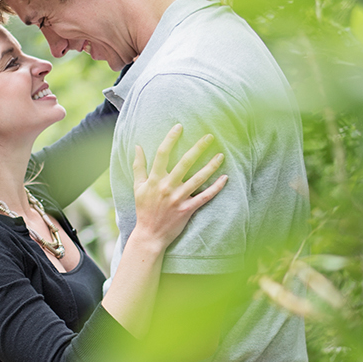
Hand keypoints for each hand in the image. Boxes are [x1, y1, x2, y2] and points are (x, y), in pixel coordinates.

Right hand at [132, 125, 227, 250]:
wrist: (150, 235)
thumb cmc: (144, 209)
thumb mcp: (138, 187)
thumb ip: (138, 166)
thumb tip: (137, 146)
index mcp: (155, 179)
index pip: (162, 154)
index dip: (171, 138)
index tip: (180, 126)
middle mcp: (167, 186)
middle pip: (185, 162)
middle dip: (198, 148)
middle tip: (210, 136)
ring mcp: (179, 198)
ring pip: (198, 178)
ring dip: (211, 166)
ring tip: (221, 155)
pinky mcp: (188, 209)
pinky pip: (205, 197)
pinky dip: (216, 188)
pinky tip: (225, 178)